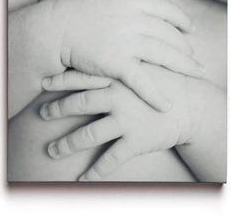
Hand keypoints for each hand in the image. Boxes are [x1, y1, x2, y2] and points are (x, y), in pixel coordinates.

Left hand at [40, 69, 197, 180]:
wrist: (194, 105)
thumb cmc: (169, 82)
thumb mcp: (146, 64)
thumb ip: (124, 62)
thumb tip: (105, 58)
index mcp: (118, 77)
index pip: (82, 77)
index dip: (61, 80)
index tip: (43, 84)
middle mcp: (117, 98)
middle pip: (79, 104)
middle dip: (57, 109)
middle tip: (43, 114)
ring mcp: (125, 120)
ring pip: (87, 134)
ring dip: (67, 144)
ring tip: (53, 151)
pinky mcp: (135, 141)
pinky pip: (109, 159)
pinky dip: (94, 171)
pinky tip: (83, 179)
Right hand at [52, 0, 204, 111]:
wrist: (54, 30)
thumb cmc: (76, 10)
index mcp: (132, 2)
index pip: (166, 10)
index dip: (182, 19)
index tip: (191, 28)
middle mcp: (134, 20)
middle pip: (169, 34)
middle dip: (186, 47)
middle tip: (195, 58)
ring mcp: (127, 42)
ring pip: (164, 55)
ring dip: (184, 66)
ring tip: (197, 73)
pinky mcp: (117, 64)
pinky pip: (142, 81)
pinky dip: (156, 94)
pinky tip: (167, 105)